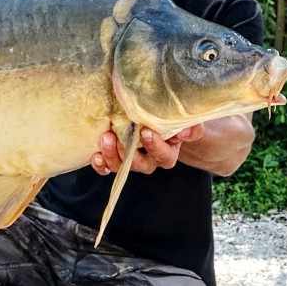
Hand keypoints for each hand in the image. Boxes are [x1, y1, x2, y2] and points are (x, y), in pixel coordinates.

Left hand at [90, 124, 204, 175]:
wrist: (158, 118)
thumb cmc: (172, 119)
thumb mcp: (185, 120)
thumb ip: (190, 126)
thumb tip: (183, 132)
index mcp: (168, 152)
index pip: (164, 155)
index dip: (154, 146)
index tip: (145, 131)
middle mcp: (150, 160)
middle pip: (141, 165)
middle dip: (128, 153)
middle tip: (117, 136)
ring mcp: (132, 161)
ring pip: (122, 167)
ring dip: (112, 155)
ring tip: (105, 138)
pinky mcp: (116, 158)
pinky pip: (107, 168)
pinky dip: (101, 165)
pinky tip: (96, 156)